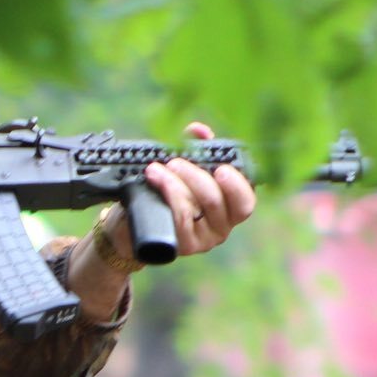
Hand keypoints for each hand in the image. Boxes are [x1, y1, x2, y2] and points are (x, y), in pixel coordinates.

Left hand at [131, 121, 256, 258]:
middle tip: (175, 162)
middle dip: (195, 176)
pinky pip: (179, 220)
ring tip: (156, 170)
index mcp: (228, 208)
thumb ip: (194, 146)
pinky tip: (155, 184)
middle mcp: (220, 227)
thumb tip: (200, 130)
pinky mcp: (182, 246)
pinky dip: (168, 198)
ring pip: (196, 209)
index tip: (221, 168)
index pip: (245, 201)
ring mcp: (202, 240)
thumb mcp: (181, 168)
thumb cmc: (163, 193)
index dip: (237, 185)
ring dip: (176, 184)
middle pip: (217, 201)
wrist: (131, 223)